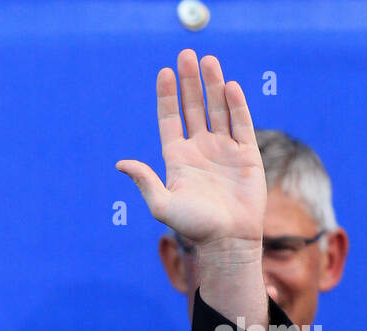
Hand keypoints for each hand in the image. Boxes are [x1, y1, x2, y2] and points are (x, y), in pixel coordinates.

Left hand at [116, 50, 264, 251]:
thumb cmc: (193, 227)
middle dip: (189, 82)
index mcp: (178, 159)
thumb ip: (145, 181)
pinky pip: (241, 123)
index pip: (170, 120)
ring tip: (208, 60)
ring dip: (213, 85)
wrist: (227, 240)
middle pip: (193, 108)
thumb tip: (121, 163)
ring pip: (217, 109)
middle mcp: (200, 150)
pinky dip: (236, 105)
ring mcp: (224, 150)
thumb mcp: (162, 205)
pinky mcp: (246, 154)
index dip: (167, 97)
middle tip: (186, 54)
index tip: (164, 73)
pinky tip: (230, 86)